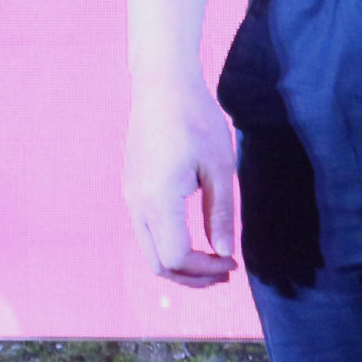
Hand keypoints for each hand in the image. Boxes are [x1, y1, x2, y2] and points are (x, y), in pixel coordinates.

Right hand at [124, 80, 238, 286]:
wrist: (162, 85)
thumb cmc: (196, 119)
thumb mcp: (219, 167)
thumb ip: (221, 213)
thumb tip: (223, 251)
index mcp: (158, 201)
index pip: (176, 258)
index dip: (205, 269)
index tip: (232, 262)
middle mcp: (137, 205)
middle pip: (158, 264)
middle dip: (192, 277)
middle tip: (224, 272)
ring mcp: (130, 197)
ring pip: (149, 250)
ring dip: (180, 263)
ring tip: (213, 259)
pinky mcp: (131, 188)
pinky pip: (146, 231)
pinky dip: (169, 244)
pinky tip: (194, 237)